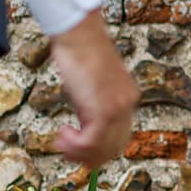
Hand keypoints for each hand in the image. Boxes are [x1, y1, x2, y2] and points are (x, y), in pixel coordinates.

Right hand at [47, 11, 137, 168]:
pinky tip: (63, 133)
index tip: (78, 147)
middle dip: (88, 156)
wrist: (79, 34)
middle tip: (67, 151)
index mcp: (128, 97)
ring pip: (103, 149)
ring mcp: (117, 107)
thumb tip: (85, 124)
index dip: (97, 148)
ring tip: (62, 143)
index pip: (120, 137)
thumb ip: (95, 103)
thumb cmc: (81, 52)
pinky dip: (74, 144)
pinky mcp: (103, 108)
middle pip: (114, 148)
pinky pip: (91, 141)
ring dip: (78, 152)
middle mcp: (128, 104)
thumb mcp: (93, 84)